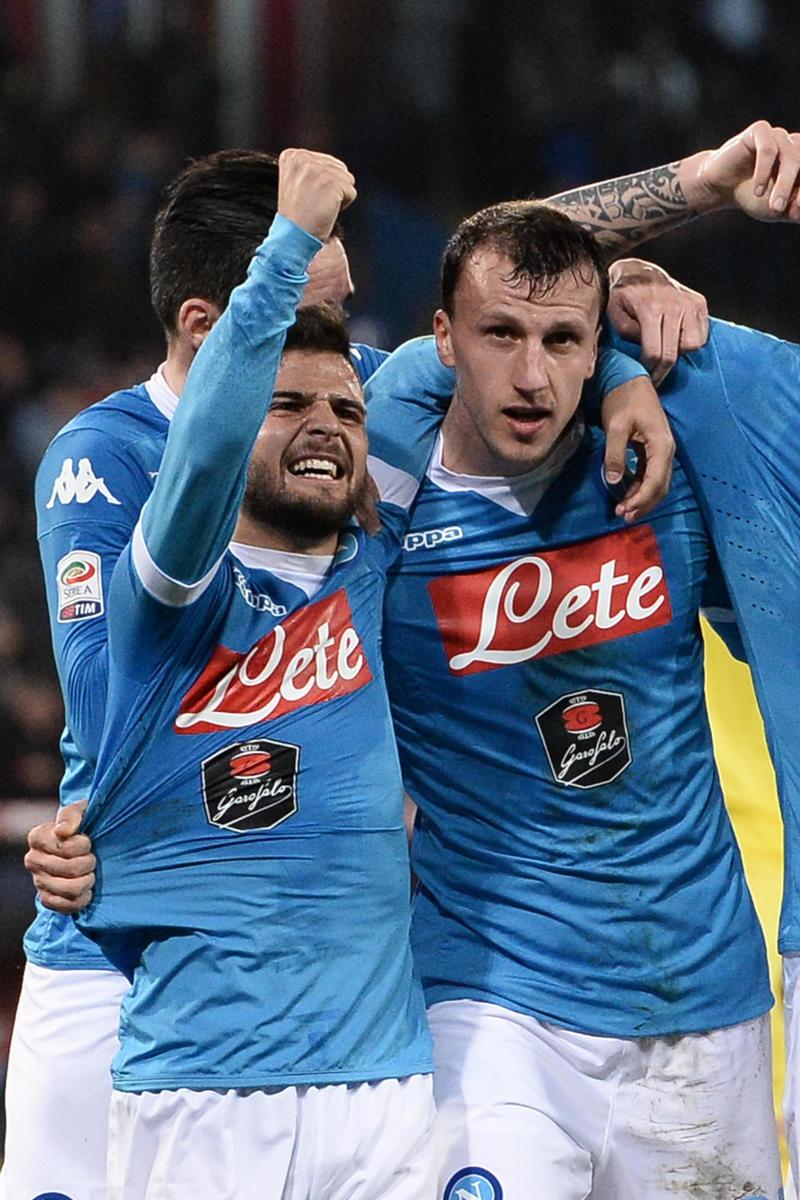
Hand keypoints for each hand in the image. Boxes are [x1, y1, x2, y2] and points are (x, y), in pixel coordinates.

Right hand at [24, 800, 95, 914]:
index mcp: (38, 837)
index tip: (87, 840)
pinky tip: (86, 889)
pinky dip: (83, 898)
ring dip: (88, 881)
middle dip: (89, 863)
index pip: (65, 847)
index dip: (83, 845)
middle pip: (70, 869)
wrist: (83, 847)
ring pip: (71, 889)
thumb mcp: (81, 811)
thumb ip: (72, 815)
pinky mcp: (46, 899)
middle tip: (91, 859)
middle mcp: (33, 860)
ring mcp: (38, 881)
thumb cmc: (83, 826)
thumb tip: (63, 831)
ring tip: (89, 874)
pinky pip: (68, 906)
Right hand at [277, 148, 356, 241]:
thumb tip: (337, 166)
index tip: (306, 196)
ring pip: (347, 179)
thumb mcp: (298, 183)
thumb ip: (312, 168)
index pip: (327, 162)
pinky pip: (351, 192)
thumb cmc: (299, 216)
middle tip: (314, 203)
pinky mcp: (330, 182)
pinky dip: (343, 205)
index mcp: (292, 156)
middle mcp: (303, 158)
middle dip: (333, 188)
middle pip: (339, 168)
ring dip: (338, 197)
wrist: (293, 237)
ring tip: (319, 206)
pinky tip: (326, 211)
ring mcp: (316, 169)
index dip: (323, 183)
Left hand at [601, 376, 674, 522]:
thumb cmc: (623, 399)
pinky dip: (640, 487)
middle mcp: (667, 450)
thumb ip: (615, 454)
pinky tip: (626, 495)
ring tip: (624, 511)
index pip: (655, 480)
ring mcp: (661, 451)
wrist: (629, 381)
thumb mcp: (616, 426)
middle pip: (660, 486)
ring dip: (642, 498)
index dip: (641, 499)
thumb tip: (612, 480)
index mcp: (662, 445)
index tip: (624, 511)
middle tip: (623, 516)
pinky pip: (650, 475)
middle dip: (643, 504)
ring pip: (657, 483)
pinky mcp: (653, 450)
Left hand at [607, 260, 708, 385]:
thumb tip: (644, 347)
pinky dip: (690, 342)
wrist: (639, 271)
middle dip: (662, 371)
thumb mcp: (613, 313)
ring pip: (692, 345)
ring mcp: (689, 303)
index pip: (655, 352)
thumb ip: (626, 332)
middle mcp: (674, 305)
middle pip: (673, 353)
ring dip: (679, 353)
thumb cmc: (622, 296)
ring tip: (665, 350)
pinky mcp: (700, 302)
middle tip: (654, 378)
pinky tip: (675, 338)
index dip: (649, 370)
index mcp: (650, 308)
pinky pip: (701, 335)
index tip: (643, 378)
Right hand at [681, 121, 799, 219]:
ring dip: (784, 184)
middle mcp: (795, 146)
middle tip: (782, 210)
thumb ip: (794, 210)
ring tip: (774, 207)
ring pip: (791, 157)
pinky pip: (768, 149)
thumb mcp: (776, 209)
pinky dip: (764, 172)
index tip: (798, 208)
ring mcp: (779, 136)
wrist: (719, 187)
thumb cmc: (751, 196)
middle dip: (793, 188)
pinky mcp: (761, 130)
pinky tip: (757, 190)